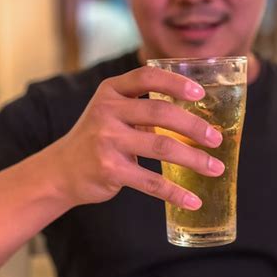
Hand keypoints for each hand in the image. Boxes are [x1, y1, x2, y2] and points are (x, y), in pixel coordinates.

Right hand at [49, 67, 223, 209]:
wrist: (61, 170)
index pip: (146, 77)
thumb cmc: (96, 138)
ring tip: (215, 167)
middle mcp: (107, 112)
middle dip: (194, 126)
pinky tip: (193, 200)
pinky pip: (151, 182)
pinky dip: (175, 192)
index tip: (200, 93)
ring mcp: (107, 141)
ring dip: (194, 159)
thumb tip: (192, 115)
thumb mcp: (111, 113)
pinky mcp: (110, 170)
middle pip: (160, 112)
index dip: (175, 82)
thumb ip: (142, 108)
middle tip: (216, 139)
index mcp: (111, 92)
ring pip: (162, 146)